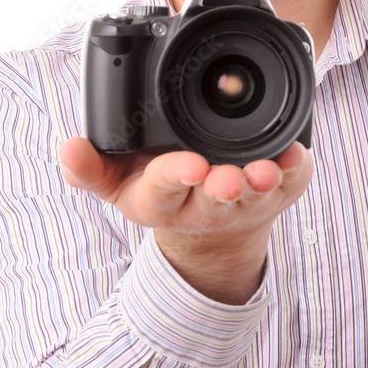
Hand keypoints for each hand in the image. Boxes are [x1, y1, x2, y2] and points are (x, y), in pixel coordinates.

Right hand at [58, 138, 313, 302]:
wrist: (212, 218)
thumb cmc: (162, 187)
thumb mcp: (118, 182)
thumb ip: (90, 166)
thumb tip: (69, 149)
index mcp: (161, 200)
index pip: (163, 189)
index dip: (174, 177)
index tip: (189, 166)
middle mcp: (205, 205)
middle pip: (214, 199)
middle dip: (221, 189)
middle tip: (227, 179)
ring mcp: (247, 201)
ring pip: (256, 193)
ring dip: (261, 182)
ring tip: (265, 171)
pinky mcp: (280, 190)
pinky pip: (292, 180)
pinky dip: (296, 168)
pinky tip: (298, 153)